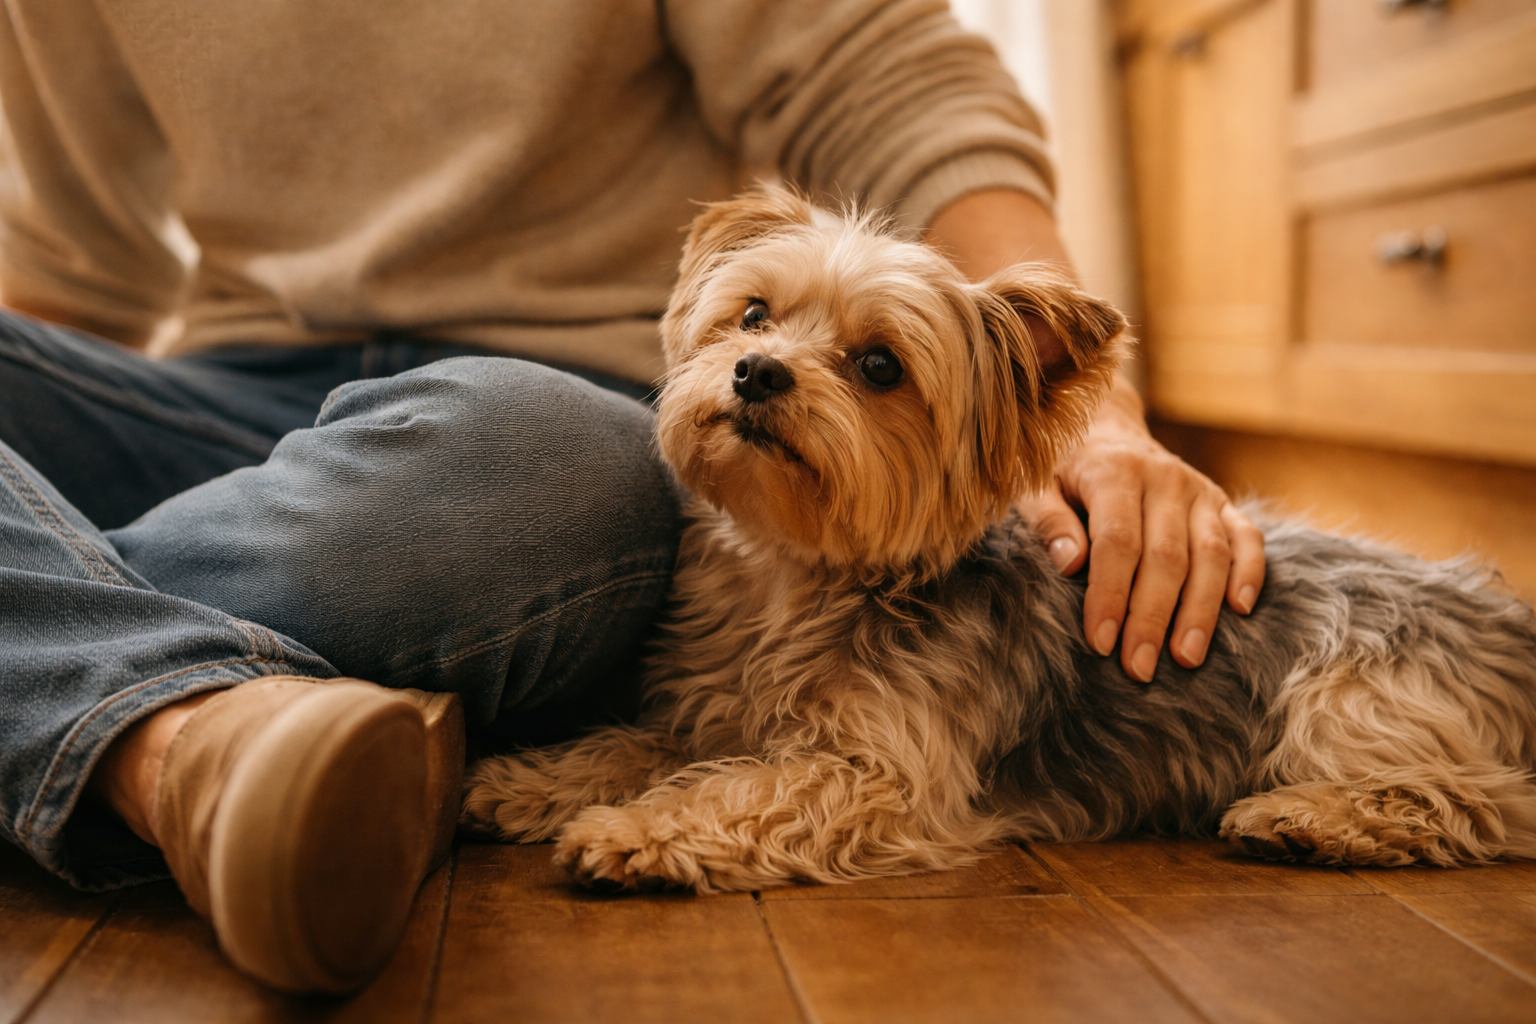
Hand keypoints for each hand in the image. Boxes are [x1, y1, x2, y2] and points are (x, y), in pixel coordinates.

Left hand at [1016, 377, 1265, 680]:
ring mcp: (1199, 490)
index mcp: (1114, 472)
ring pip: (1211, 554)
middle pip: (1166, 557)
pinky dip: (1250, 572)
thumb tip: (1070, 563)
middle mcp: (1164, 479)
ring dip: (1201, 609)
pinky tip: (1241, 610)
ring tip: (1187, 658)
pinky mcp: (1222, 502)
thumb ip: (1048, 521)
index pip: (1117, 542)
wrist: (1103, 428)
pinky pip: (1247, 537)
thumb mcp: (1035, 486)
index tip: (1100, 641)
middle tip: (1140, 667)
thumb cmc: (1061, 469)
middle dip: (1153, 617)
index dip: (1110, 594)